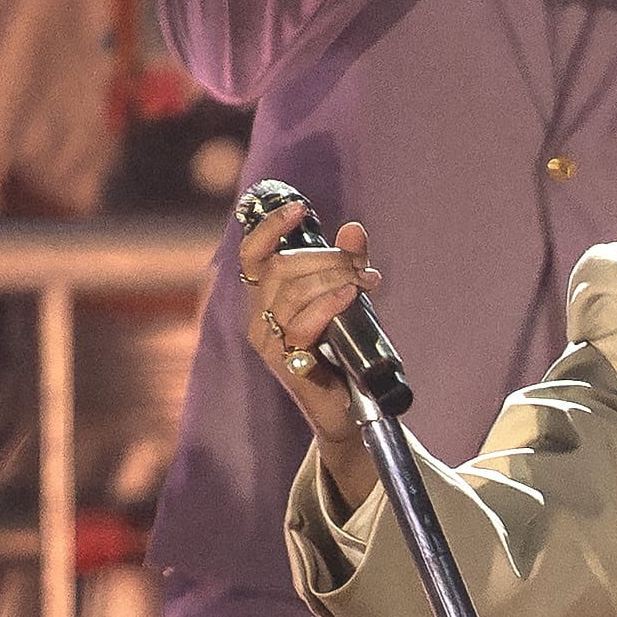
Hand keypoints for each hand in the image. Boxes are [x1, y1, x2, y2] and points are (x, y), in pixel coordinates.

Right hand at [243, 198, 386, 505]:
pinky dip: (328, 305)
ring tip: (363, 283)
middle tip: (360, 268)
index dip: (269, 228)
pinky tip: (349, 298)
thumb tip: (353, 230)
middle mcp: (258, 318)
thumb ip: (347, 264)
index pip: (252, 255)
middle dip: (326, 258)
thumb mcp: (346, 298)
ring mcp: (268, 342)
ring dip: (332, 278)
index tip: (299, 209)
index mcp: (265, 298)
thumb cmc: (343, 351)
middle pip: (281, 267)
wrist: (349, 408)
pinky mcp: (285, 363)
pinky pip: (301, 325)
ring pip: (291, 292)